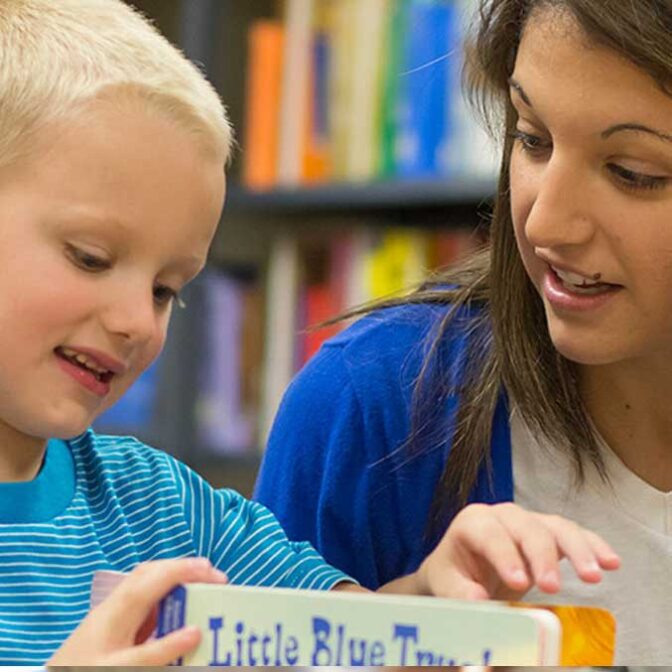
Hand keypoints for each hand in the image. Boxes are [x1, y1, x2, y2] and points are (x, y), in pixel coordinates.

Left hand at [48, 557, 228, 665]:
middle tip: (212, 578)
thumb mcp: (123, 668)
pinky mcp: (110, 625)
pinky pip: (141, 600)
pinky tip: (173, 614)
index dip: (188, 571)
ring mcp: (111, 612)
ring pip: (144, 583)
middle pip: (150, 571)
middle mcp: (115, 602)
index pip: (158, 577)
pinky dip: (162, 598)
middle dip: (183, 568)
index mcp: (119, 608)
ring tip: (198, 591)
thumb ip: (159, 651)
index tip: (217, 575)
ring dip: (172, 580)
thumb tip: (196, 630)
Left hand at [415, 503, 620, 600]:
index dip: (505, 555)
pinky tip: (611, 562)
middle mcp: (502, 515)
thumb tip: (478, 601)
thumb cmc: (455, 576)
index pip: (490, 533)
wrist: (463, 568)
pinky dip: (593, 545)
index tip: (519, 582)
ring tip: (593, 576)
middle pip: (526, 527)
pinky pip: (574, 533)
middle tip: (552, 587)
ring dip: (577, 548)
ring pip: (555, 526)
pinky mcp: (549, 533)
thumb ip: (460, 593)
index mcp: (473, 523)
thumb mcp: (448, 585)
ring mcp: (528, 521)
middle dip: (541, 555)